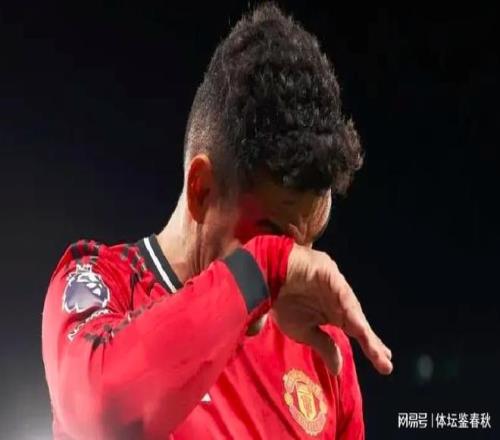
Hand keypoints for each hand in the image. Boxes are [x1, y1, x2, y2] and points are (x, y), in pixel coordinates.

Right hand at [272, 244, 392, 375]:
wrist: (267, 276)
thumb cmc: (283, 302)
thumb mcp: (303, 331)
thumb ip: (323, 346)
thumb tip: (337, 370)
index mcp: (333, 314)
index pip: (356, 332)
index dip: (369, 346)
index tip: (384, 365)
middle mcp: (339, 302)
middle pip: (359, 323)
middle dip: (371, 342)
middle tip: (385, 360)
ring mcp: (336, 287)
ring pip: (353, 310)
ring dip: (362, 329)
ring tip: (374, 348)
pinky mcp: (330, 274)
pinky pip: (340, 292)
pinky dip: (347, 307)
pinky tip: (355, 323)